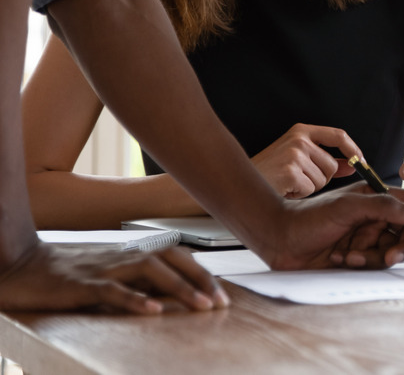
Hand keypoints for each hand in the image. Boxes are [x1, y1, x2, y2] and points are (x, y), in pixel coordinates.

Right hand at [0, 242, 228, 314]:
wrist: (21, 264)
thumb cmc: (68, 272)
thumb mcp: (110, 273)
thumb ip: (139, 280)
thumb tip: (173, 294)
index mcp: (132, 252)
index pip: (178, 257)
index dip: (202, 273)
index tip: (222, 294)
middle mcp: (123, 255)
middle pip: (172, 260)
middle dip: (201, 280)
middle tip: (221, 302)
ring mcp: (103, 268)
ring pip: (150, 271)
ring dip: (179, 288)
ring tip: (200, 306)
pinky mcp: (81, 284)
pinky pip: (112, 290)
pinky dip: (135, 299)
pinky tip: (153, 311)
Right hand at [251, 123, 360, 197]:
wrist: (241, 185)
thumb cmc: (270, 174)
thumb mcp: (299, 159)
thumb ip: (326, 160)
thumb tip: (353, 164)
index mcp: (301, 131)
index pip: (339, 135)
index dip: (353, 150)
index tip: (361, 162)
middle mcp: (299, 139)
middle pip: (332, 165)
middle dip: (322, 178)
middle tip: (298, 180)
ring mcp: (294, 154)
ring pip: (323, 179)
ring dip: (310, 187)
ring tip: (289, 183)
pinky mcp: (290, 171)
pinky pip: (310, 189)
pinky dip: (300, 194)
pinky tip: (284, 189)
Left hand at [258, 187, 403, 269]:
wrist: (279, 240)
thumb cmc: (309, 217)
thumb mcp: (349, 207)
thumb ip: (385, 207)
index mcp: (377, 198)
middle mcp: (376, 218)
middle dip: (400, 248)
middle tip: (389, 258)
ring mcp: (366, 238)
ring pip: (389, 252)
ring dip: (372, 258)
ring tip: (349, 256)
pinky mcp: (357, 257)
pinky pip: (372, 265)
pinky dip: (359, 264)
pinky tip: (339, 259)